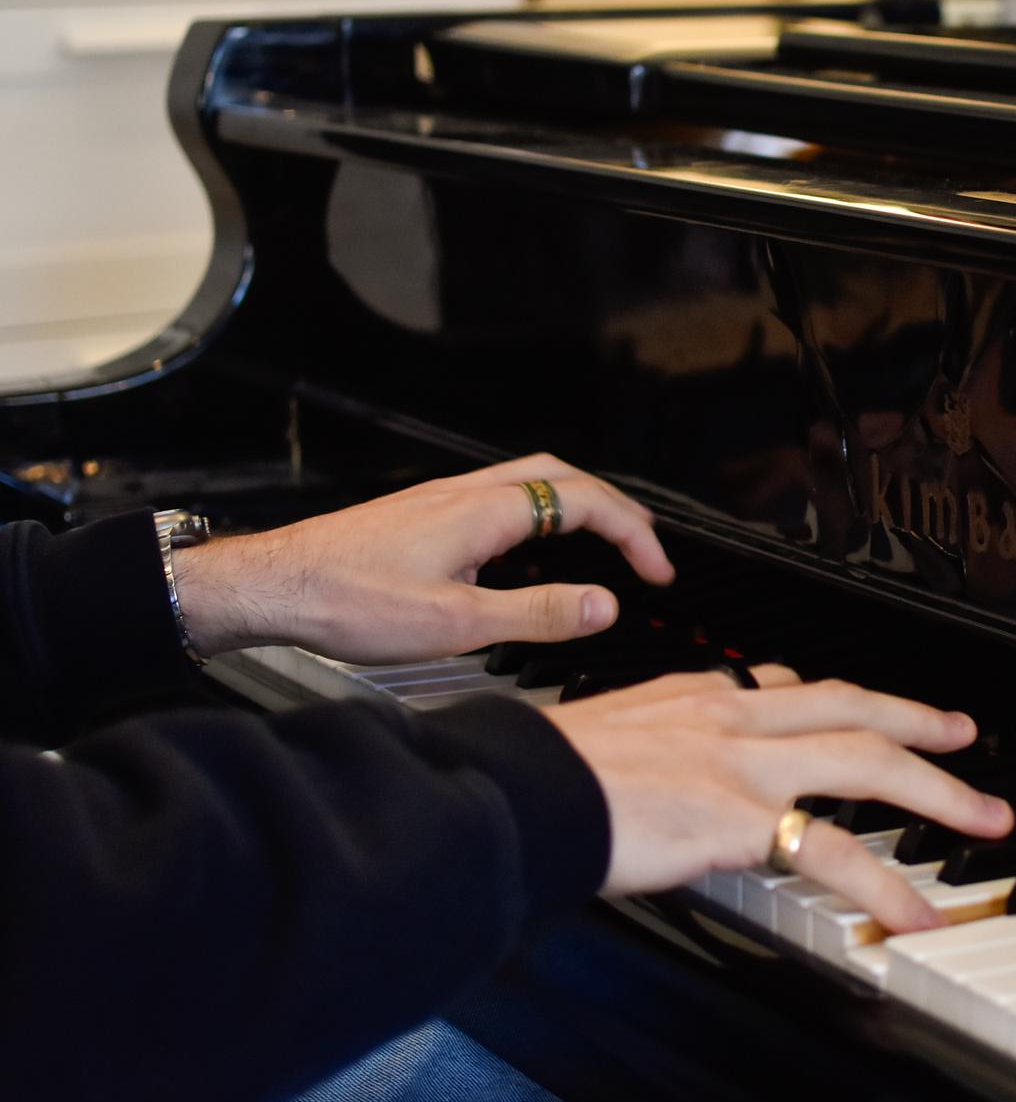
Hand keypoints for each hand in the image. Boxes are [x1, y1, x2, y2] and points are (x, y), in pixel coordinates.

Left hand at [174, 454, 673, 662]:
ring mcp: (440, 500)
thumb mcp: (456, 625)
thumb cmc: (348, 603)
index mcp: (485, 511)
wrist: (271, 587)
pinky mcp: (420, 514)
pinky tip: (526, 552)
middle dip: (615, 507)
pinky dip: (538, 513)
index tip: (659, 572)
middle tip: (645, 545)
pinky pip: (498, 496)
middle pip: (563, 476)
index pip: (586, 504)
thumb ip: (538, 612)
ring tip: (602, 540)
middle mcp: (466, 493)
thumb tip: (605, 605)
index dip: (634, 534)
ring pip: (529, 480)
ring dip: (576, 504)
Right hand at [545, 665, 1014, 929]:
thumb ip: (647, 742)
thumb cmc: (536, 775)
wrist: (516, 792)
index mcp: (693, 697)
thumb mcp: (599, 735)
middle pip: (850, 705)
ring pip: (868, 761)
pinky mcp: (743, 817)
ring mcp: (744, 762)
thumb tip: (655, 761)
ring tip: (985, 817)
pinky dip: (887, 886)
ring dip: (939, 789)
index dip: (834, 696)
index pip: (781, 684)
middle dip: (916, 719)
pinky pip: (837, 853)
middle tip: (964, 734)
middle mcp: (729, 716)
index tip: (865, 705)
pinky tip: (916, 915)